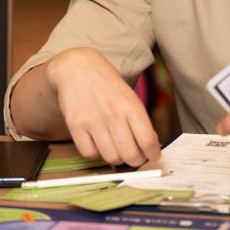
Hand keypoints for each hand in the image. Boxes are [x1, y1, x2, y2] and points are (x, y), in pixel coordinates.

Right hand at [47, 48, 159, 166]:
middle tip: (136, 157)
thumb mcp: (130, 96)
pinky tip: (99, 144)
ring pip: (111, 158)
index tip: (153, 156)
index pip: (148, 140)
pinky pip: (89, 154)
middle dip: (136, 161)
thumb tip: (151, 144)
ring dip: (117, 159)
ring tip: (117, 150)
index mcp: (131, 106)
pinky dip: (96, 154)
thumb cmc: (107, 84)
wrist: (78, 68)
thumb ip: (139, 120)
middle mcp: (114, 115)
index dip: (153, 154)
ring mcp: (93, 121)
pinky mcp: (76, 126)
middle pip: (130, 155)